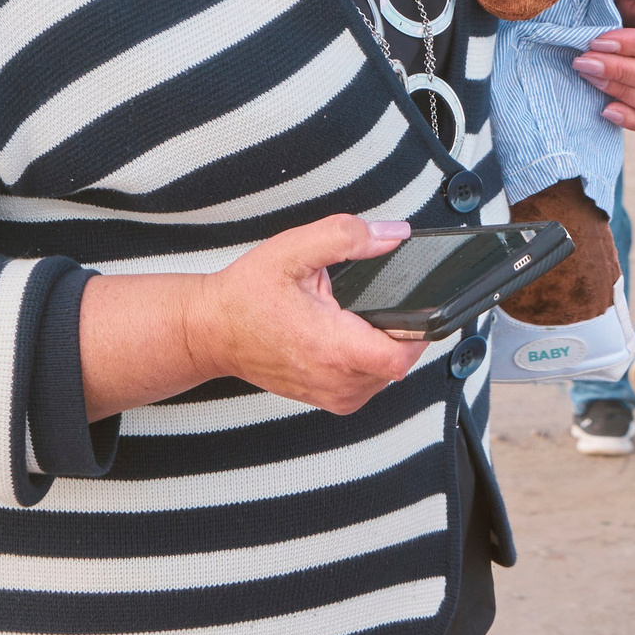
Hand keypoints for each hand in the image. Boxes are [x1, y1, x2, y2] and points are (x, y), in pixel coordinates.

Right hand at [186, 215, 425, 413]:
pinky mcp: (332, 400)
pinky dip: (368, 356)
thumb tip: (393, 235)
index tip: (416, 303)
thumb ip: (347, 236)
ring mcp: (335, 396)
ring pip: (389, 373)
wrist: (213, 332)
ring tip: (353, 314)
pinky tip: (347, 331)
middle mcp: (338, 381)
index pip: (403, 356)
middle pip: (402, 361)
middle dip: (399, 327)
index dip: (420, 328)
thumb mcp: (293, 250)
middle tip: (372, 299)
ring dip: (383, 342)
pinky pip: (371, 380)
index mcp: (333, 348)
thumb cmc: (246, 296)